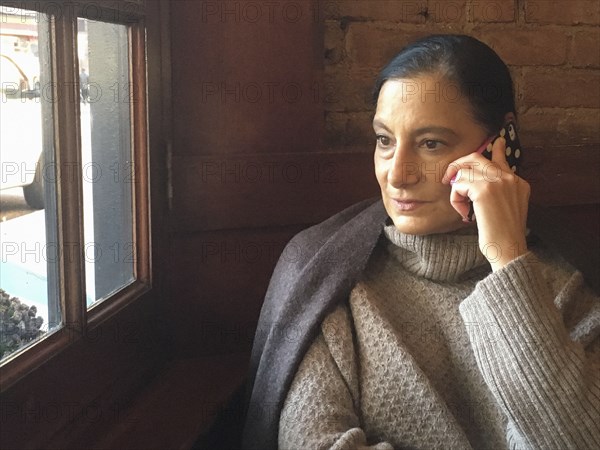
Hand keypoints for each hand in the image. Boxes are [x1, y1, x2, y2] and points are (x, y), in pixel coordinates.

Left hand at [443, 137, 530, 270]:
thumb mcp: (505, 208)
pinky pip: (459, 184)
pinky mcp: (484, 190)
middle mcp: (510, 179)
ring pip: (464, 171)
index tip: (495, 141)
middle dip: (458, 165)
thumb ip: (497, 192)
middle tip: (449, 178)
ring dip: (456, 190)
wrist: (508, 249)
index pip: (502, 159)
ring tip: (462, 207)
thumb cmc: (503, 235)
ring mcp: (498, 182)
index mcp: (518, 183)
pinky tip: (464, 213)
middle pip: (477, 157)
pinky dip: (456, 198)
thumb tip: (476, 183)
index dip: (495, 150)